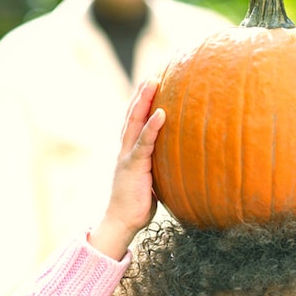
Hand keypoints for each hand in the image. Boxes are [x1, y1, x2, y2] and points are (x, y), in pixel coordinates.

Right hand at [89, 79, 165, 259]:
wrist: (120, 222)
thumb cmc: (136, 205)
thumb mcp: (149, 182)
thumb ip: (156, 170)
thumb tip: (174, 166)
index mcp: (128, 152)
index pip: (134, 122)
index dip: (140, 104)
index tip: (151, 86)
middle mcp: (124, 150)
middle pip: (132, 115)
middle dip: (141, 94)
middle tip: (152, 74)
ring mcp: (127, 156)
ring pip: (134, 122)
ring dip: (144, 101)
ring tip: (153, 82)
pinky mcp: (133, 166)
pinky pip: (144, 143)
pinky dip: (152, 128)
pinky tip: (161, 114)